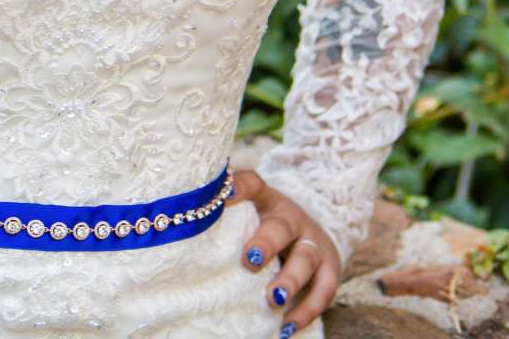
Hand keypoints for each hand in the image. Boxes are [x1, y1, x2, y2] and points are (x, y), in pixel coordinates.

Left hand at [231, 169, 336, 335]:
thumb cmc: (264, 225)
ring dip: (291, 279)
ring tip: (272, 298)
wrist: (309, 232)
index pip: (254, 184)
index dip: (241, 187)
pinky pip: (323, 291)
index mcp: (267, 200)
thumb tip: (179, 211)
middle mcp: (292, 219)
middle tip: (250, 260)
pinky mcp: (329, 270)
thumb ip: (220, 212)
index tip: (225, 194)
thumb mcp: (247, 213)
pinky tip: (286, 327)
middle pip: (282, 226)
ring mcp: (313, 243)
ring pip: (307, 258)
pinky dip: (306, 310)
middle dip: (267, 243)